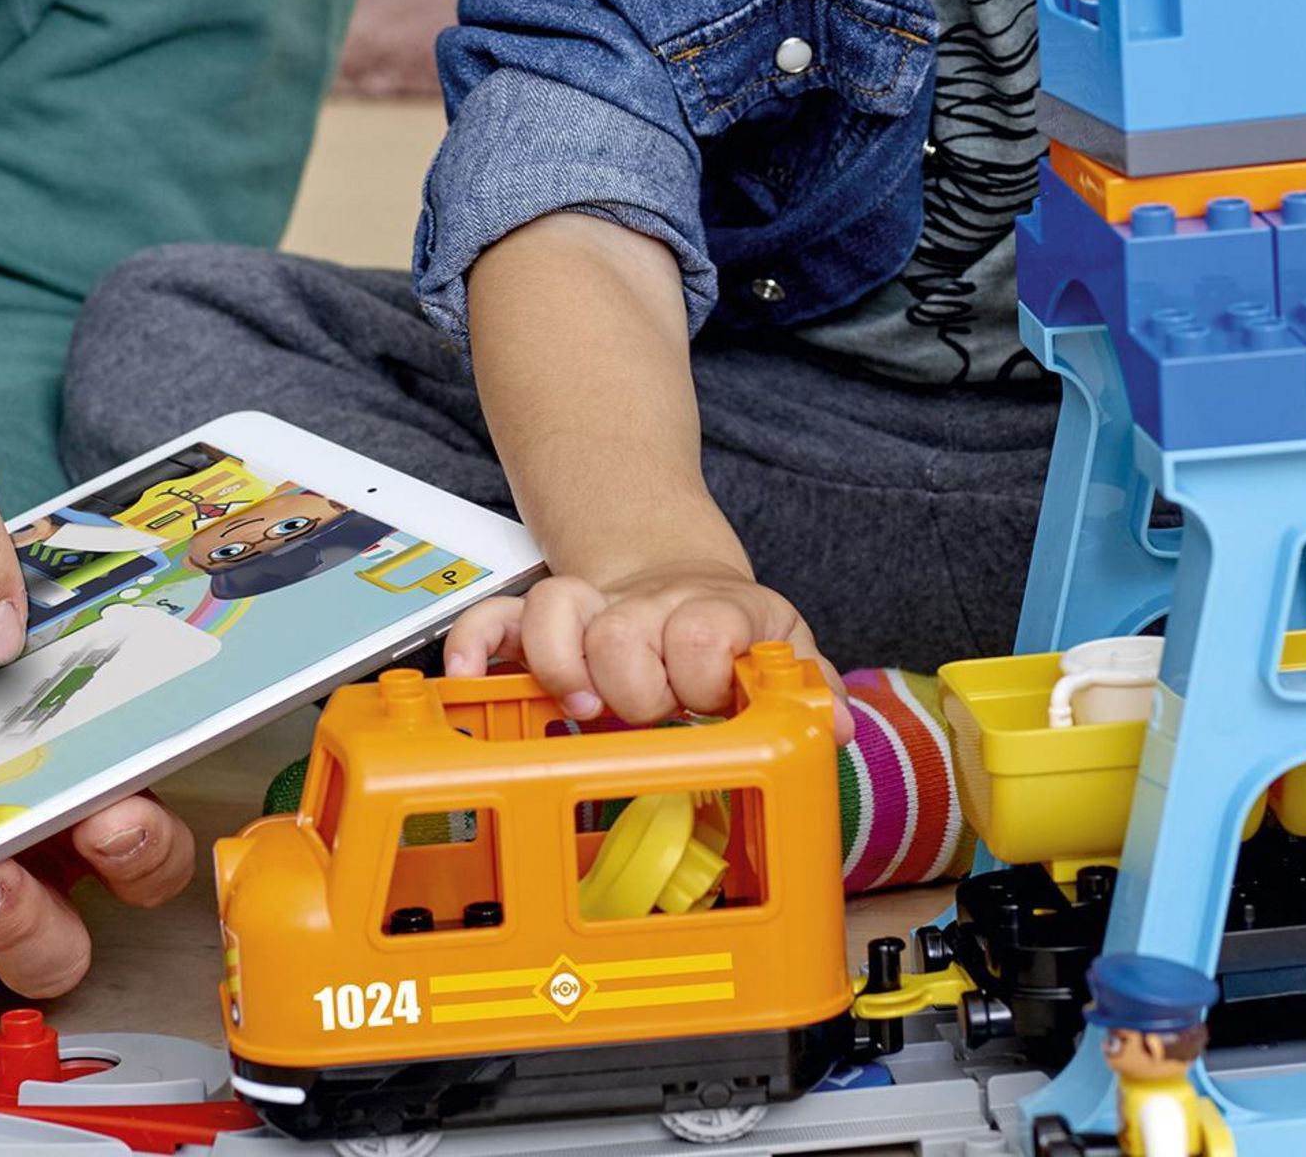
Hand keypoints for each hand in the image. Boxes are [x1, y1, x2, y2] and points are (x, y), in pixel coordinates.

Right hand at [447, 566, 852, 742]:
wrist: (679, 579)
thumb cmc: (730, 634)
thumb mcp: (781, 648)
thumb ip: (809, 686)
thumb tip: (836, 725)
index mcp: (714, 611)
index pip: (702, 630)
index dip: (701, 673)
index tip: (706, 700)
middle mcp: (649, 605)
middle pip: (623, 634)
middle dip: (636, 691)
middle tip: (651, 711)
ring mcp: (593, 610)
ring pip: (556, 612)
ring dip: (565, 670)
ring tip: (583, 708)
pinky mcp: (546, 623)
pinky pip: (494, 620)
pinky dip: (476, 647)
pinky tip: (469, 681)